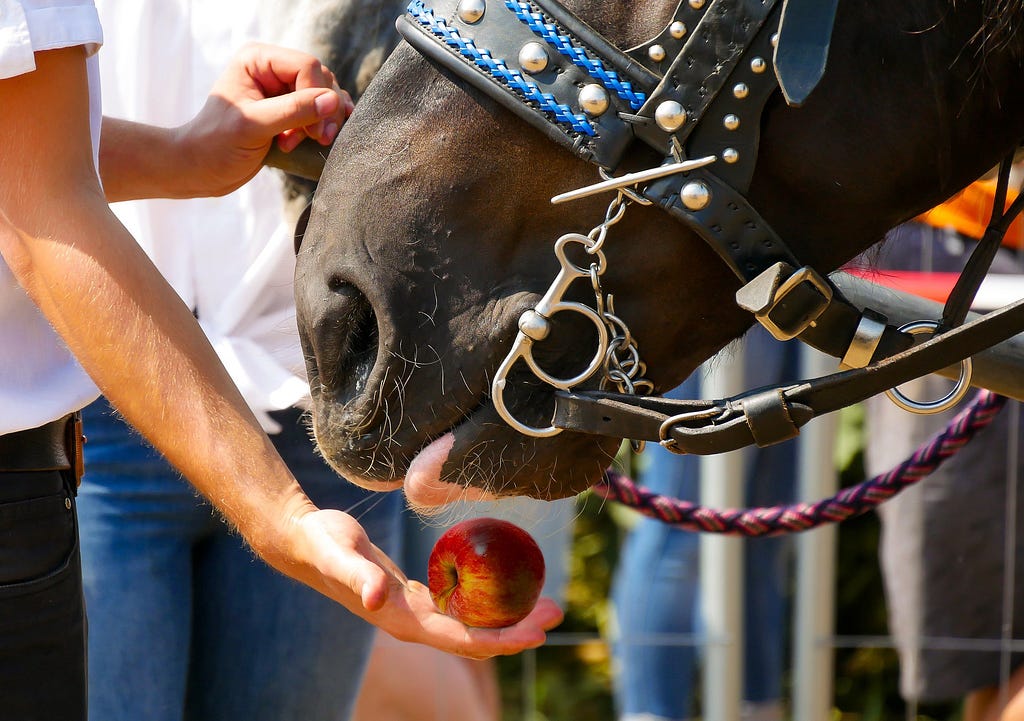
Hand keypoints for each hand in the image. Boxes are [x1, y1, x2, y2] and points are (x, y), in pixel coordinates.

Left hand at [176, 42, 353, 196]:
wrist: (201, 170)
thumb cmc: (217, 145)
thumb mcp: (254, 126)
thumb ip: (293, 111)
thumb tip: (333, 101)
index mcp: (257, 60)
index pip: (306, 66)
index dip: (317, 96)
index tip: (313, 132)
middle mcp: (272, 69)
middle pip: (321, 79)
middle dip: (323, 111)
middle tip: (317, 139)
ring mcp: (282, 89)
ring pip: (325, 95)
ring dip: (325, 121)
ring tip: (312, 142)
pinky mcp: (289, 110)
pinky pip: (321, 110)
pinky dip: (325, 124)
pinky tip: (318, 140)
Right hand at [280, 507, 564, 658]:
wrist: (303, 542)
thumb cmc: (322, 543)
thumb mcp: (339, 553)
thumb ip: (358, 576)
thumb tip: (379, 598)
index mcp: (401, 622)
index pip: (462, 640)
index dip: (502, 638)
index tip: (537, 630)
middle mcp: (412, 624)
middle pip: (475, 639)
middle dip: (517, 630)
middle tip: (556, 609)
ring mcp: (415, 614)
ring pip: (471, 626)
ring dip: (508, 619)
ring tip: (544, 600)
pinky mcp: (416, 598)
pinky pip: (460, 608)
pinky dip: (487, 603)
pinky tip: (506, 585)